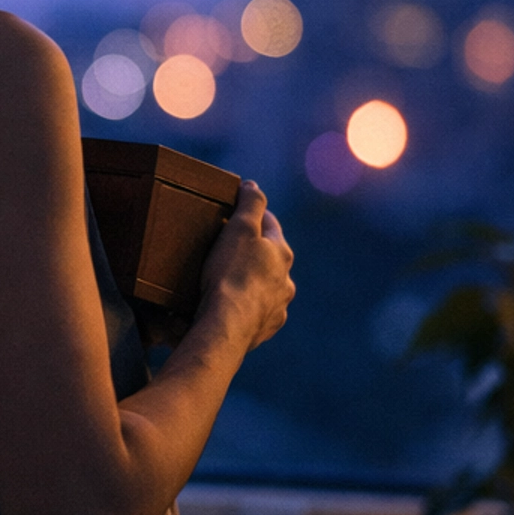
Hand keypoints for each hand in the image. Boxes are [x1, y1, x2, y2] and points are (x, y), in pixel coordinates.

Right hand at [198, 181, 294, 350]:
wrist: (227, 325)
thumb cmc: (231, 274)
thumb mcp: (240, 228)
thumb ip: (250, 203)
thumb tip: (253, 185)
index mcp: (281, 252)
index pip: (270, 224)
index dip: (253, 215)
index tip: (237, 212)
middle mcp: (286, 280)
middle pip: (270, 258)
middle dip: (254, 252)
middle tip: (228, 249)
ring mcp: (278, 306)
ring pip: (267, 288)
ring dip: (253, 283)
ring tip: (229, 283)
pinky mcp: (265, 329)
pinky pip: (257, 313)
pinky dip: (247, 308)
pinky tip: (231, 308)